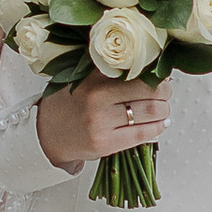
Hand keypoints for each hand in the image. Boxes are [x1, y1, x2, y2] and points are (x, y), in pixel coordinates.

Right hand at [36, 78, 165, 168]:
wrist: (46, 133)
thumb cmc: (71, 103)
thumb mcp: (84, 77)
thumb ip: (111, 71)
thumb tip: (153, 67)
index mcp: (93, 76)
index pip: (136, 68)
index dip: (154, 71)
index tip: (159, 74)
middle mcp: (96, 96)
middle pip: (149, 89)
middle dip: (164, 91)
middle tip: (165, 92)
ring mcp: (100, 122)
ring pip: (150, 111)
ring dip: (164, 109)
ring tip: (162, 108)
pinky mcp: (105, 143)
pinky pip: (143, 134)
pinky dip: (158, 127)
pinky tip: (160, 123)